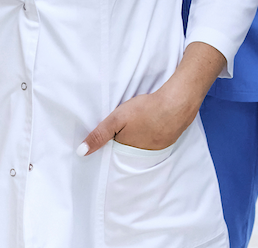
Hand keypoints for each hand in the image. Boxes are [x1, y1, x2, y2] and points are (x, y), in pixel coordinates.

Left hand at [80, 87, 196, 154]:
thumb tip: (80, 153)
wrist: (177, 103)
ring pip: (144, 146)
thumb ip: (99, 135)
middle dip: (126, 144)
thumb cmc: (145, 110)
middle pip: (130, 151)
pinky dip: (153, 135)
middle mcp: (143, 155)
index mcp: (128, 151)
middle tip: (124, 131)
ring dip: (140, 139)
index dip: (112, 145)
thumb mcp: (117, 119)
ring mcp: (158, 148)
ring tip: (138, 128)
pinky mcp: (170, 139)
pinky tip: (153, 124)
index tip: (110, 140)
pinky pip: (157, 141)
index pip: (115, 154)